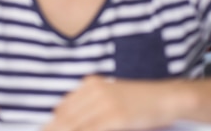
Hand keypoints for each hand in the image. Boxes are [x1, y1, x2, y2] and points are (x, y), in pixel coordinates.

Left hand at [43, 76, 176, 130]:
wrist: (167, 97)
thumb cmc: (139, 101)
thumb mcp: (110, 96)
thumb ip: (90, 106)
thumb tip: (66, 119)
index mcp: (90, 84)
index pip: (63, 107)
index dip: (51, 124)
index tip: (43, 130)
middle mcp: (94, 90)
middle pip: (66, 117)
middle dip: (54, 129)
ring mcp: (105, 103)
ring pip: (75, 124)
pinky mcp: (116, 116)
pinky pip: (91, 130)